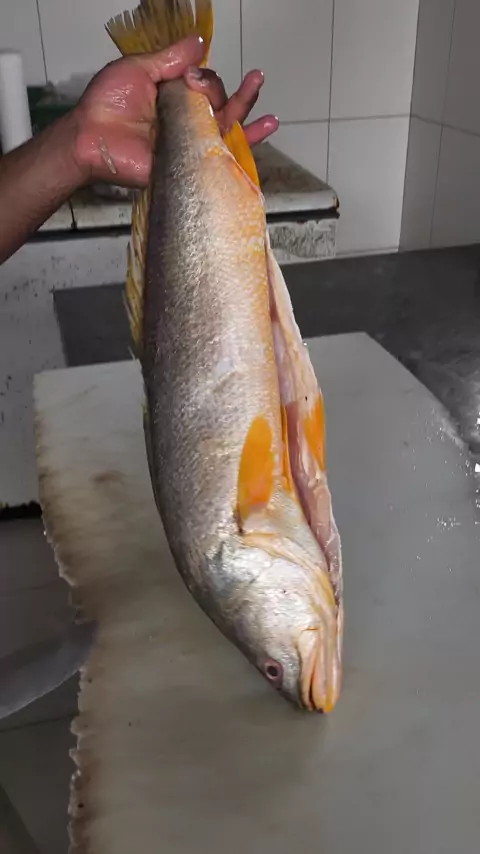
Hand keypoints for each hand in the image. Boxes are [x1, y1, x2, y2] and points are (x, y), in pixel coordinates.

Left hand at [72, 35, 277, 187]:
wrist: (92, 139)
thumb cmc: (107, 105)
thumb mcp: (138, 69)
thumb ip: (170, 58)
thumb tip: (198, 43)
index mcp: (174, 97)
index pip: (204, 83)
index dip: (205, 76)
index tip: (190, 74)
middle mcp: (186, 120)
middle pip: (221, 104)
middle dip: (227, 90)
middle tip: (223, 84)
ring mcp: (191, 143)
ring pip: (227, 124)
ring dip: (246, 104)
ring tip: (257, 84)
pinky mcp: (192, 163)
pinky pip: (223, 154)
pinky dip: (248, 141)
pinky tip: (268, 125)